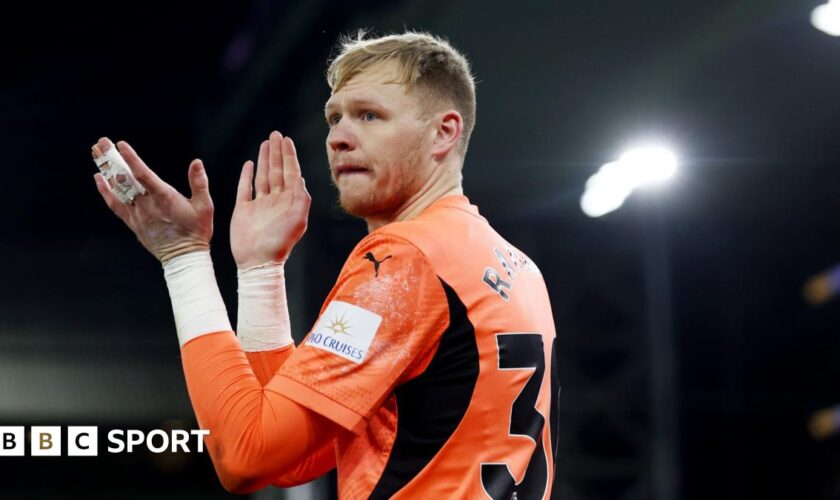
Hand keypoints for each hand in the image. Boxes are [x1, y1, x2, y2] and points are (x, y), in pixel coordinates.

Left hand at [93, 137, 213, 262]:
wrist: (184, 256)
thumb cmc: (196, 231)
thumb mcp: (205, 206)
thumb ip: (199, 183)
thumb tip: (197, 162)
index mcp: (164, 197)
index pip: (143, 174)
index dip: (131, 158)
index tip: (121, 144)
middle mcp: (146, 204)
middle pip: (125, 178)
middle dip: (113, 158)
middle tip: (102, 142)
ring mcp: (137, 214)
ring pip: (117, 189)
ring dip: (106, 170)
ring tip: (97, 154)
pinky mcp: (133, 222)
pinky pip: (114, 205)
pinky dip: (105, 191)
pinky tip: (99, 178)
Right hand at [230, 131, 310, 268]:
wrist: (258, 262)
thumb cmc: (280, 243)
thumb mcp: (298, 219)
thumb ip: (301, 198)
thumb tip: (300, 179)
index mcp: (289, 201)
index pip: (291, 172)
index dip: (289, 155)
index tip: (287, 140)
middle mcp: (276, 200)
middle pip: (277, 170)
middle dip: (277, 152)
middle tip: (276, 134)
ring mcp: (259, 204)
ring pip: (263, 176)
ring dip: (265, 159)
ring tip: (266, 143)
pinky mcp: (244, 209)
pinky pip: (245, 188)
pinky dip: (247, 176)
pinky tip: (249, 164)